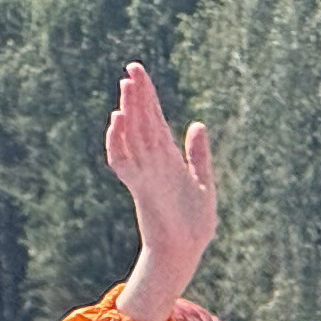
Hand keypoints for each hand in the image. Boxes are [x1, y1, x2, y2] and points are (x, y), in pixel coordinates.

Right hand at [105, 63, 216, 320]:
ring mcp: (145, 173)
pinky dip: (118, 140)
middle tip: (132, 69)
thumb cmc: (193, 224)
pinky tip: (118, 120)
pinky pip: (124, 160)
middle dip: (138, 96)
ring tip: (127, 86)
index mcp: (168, 158)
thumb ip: (198, 154)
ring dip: (130, 110)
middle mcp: (154, 162)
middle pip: (142, 122)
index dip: (148, 97)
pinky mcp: (141, 187)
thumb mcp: (203, 182)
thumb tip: (197, 124)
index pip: (155, 120)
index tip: (139, 73)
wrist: (186, 252)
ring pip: (134, 135)